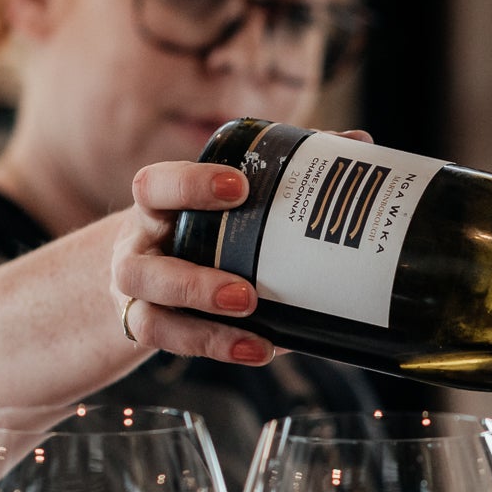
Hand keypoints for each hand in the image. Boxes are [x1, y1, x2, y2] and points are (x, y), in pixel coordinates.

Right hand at [111, 129, 372, 363]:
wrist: (152, 268)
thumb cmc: (200, 223)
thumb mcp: (222, 198)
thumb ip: (282, 172)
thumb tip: (355, 142)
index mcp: (158, 207)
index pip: (155, 187)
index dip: (189, 186)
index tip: (238, 187)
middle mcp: (138, 251)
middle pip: (136, 267)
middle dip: (193, 281)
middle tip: (248, 291)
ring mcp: (140, 297)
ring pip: (147, 317)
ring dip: (204, 324)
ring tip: (253, 321)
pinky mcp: (150, 328)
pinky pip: (170, 344)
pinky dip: (216, 346)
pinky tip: (260, 349)